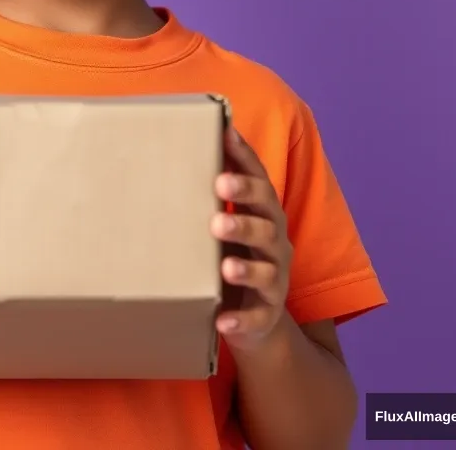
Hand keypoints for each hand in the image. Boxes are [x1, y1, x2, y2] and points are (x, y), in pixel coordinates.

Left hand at [210, 127, 292, 350]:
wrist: (257, 317)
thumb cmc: (233, 252)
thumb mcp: (228, 218)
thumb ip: (214, 188)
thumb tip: (180, 137)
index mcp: (264, 215)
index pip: (259, 182)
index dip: (244, 159)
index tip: (225, 136)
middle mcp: (274, 244)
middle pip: (266, 221)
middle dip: (245, 204)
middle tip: (220, 187)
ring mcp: (274, 280)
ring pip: (266, 271)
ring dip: (246, 266)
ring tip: (225, 264)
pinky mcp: (265, 315)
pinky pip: (256, 318)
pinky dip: (241, 320)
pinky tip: (222, 320)